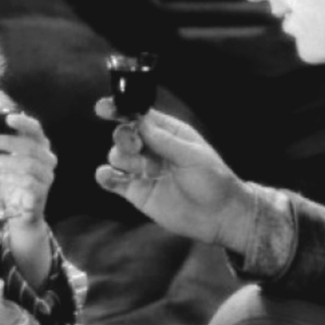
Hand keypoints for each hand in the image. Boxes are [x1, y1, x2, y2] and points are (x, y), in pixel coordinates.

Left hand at [0, 110, 56, 230]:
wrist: (22, 212)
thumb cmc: (14, 181)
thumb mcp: (10, 160)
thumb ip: (6, 144)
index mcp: (41, 148)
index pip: (37, 131)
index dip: (25, 123)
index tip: (8, 118)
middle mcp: (47, 160)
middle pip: (31, 146)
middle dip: (8, 141)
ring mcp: (46, 177)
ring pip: (28, 164)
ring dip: (5, 161)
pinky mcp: (41, 193)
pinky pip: (28, 182)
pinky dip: (12, 178)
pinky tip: (0, 177)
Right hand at [92, 99, 253, 249]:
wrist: (220, 215)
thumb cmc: (214, 181)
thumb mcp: (193, 155)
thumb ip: (164, 140)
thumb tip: (139, 121)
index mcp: (169, 134)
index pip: (141, 117)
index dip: (122, 110)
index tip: (104, 108)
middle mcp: (154, 150)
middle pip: (125, 134)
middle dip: (124, 137)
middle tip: (136, 147)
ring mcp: (145, 171)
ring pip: (118, 155)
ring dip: (121, 158)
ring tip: (140, 169)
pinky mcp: (138, 192)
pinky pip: (113, 181)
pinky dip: (105, 176)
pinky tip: (107, 175)